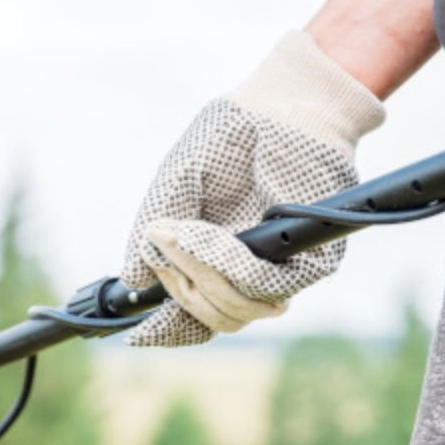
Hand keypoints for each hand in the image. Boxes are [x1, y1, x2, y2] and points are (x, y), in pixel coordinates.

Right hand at [120, 31, 385, 346]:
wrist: (284, 107)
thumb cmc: (230, 139)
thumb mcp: (177, 180)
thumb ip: (152, 231)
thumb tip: (133, 280)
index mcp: (210, 259)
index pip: (190, 314)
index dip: (165, 330)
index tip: (139, 336)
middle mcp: (244, 271)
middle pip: (209, 316)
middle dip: (181, 287)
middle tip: (165, 242)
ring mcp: (277, 270)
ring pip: (236, 309)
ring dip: (203, 276)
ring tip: (184, 235)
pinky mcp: (310, 262)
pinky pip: (265, 285)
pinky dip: (232, 266)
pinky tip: (215, 238)